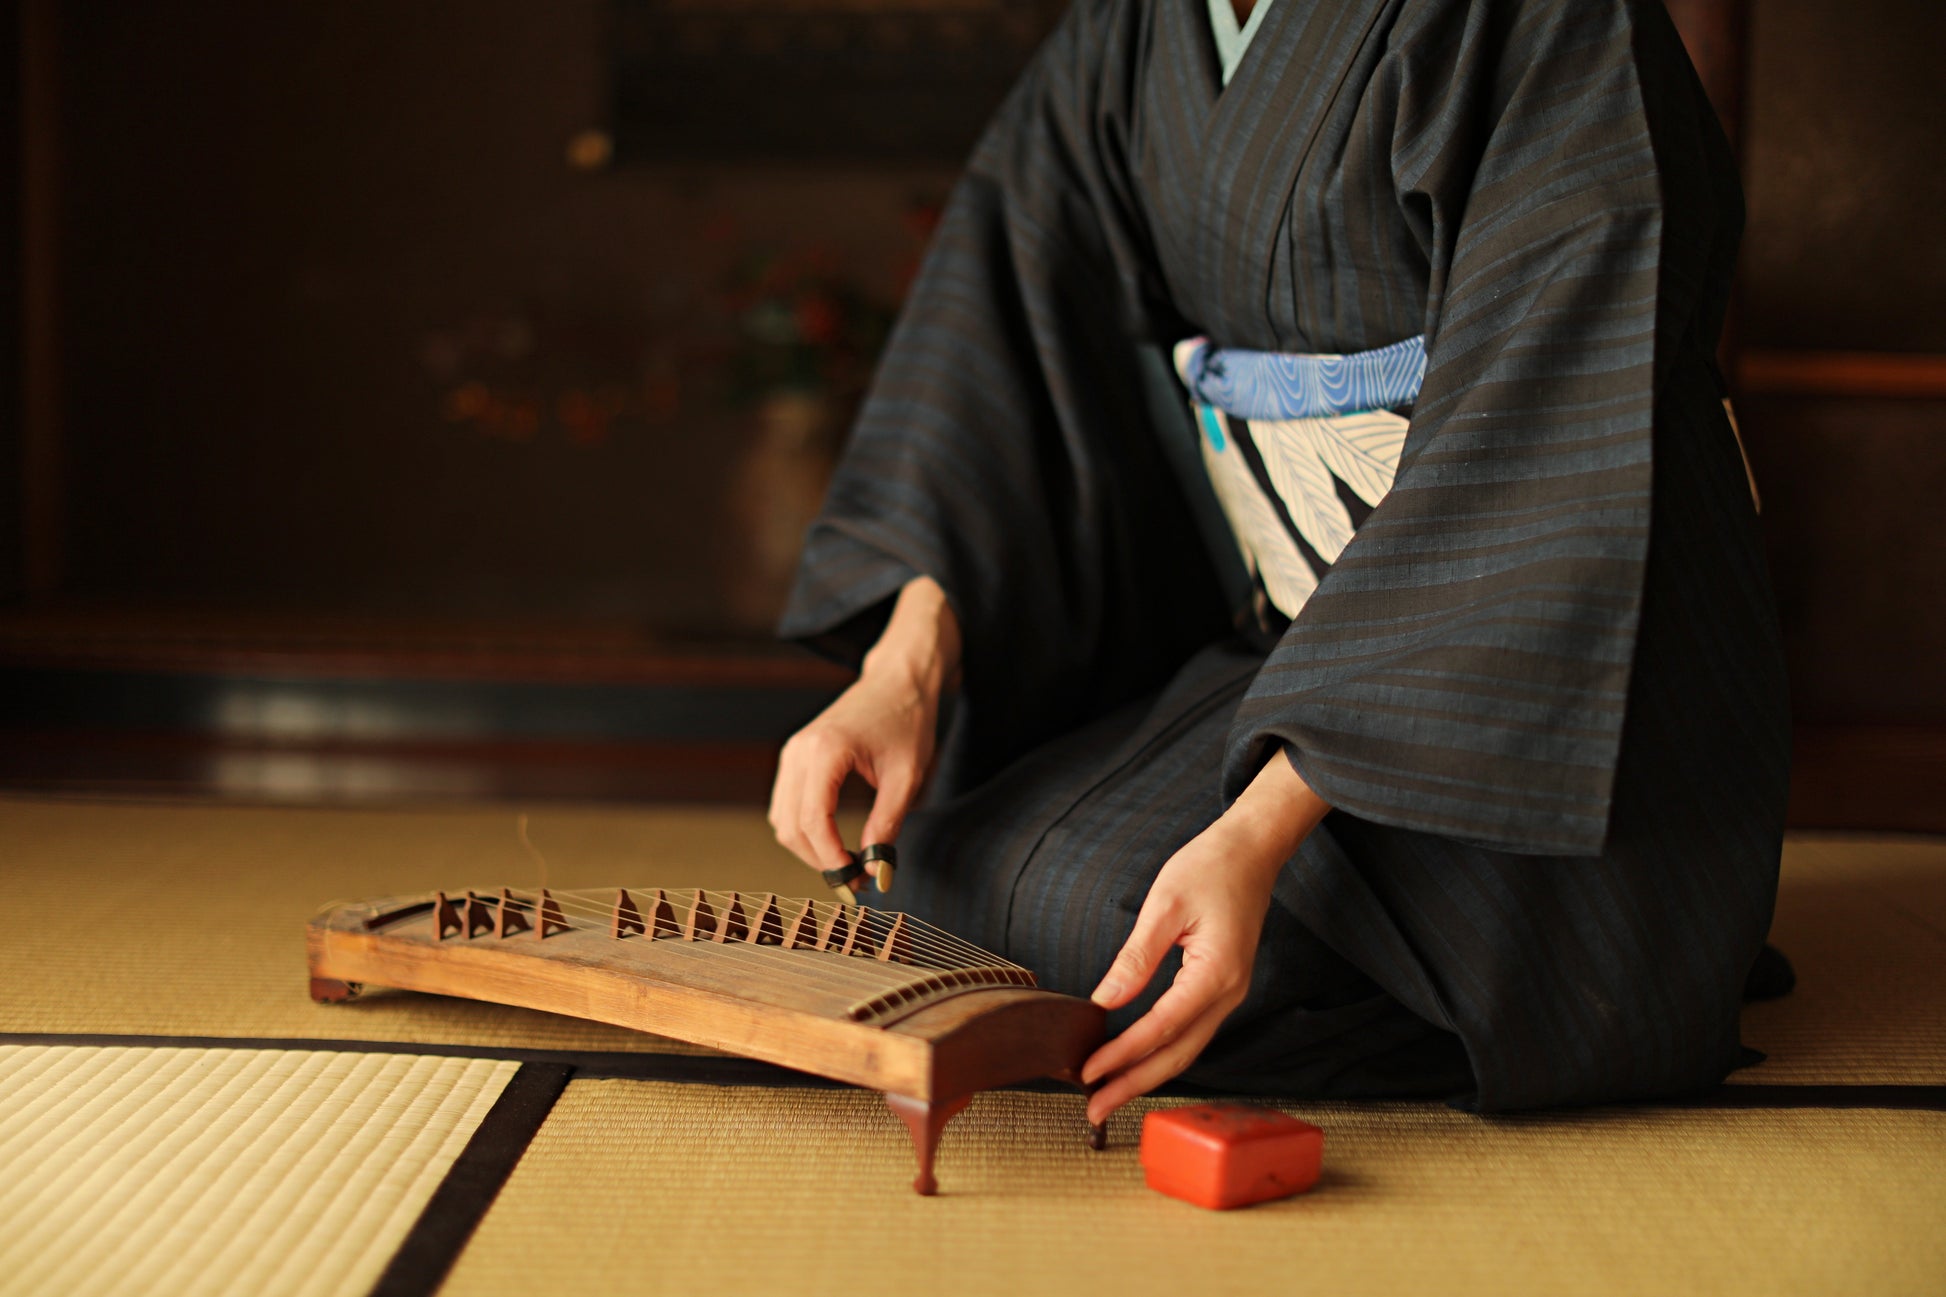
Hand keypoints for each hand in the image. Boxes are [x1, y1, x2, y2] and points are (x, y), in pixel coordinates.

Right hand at [768, 578, 960, 887]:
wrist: (898, 681)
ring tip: (849, 864)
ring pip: (782, 820)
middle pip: (791, 826)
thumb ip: (888, 826)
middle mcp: (799, 751)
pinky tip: (834, 843)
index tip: (857, 883)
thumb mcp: (907, 777)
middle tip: (857, 881)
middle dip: (820, 860)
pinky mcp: (794, 758)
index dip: (832, 859)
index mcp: (826, 751)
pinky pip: (786, 806)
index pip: (814, 820)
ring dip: (809, 849)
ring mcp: (792, 753)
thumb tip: (878, 874)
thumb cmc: (907, 722)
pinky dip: (804, 831)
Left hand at [1080, 752, 1328, 1125]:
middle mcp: (1228, 994)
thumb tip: (1104, 1001)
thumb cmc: (1210, 867)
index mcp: (1216, 975)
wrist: (1252, 850)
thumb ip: (1136, 957)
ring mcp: (1228, 995)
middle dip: (1133, 1085)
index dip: (1122, 1055)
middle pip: (1177, 1056)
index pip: (1160, 1028)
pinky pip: (1189, 1032)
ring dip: (1146, 1075)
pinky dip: (1159, 1051)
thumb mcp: (1165, 904)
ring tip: (1107, 1094)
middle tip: (1093, 1111)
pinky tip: (1134, 1059)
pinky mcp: (1220, 988)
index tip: (1088, 1073)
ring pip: (1185, 1050)